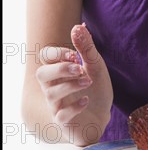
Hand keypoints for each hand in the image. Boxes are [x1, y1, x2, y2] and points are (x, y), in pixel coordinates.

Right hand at [36, 24, 112, 145]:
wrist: (103, 115)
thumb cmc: (95, 88)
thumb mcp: (95, 64)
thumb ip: (86, 47)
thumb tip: (77, 27)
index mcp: (59, 70)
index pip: (45, 56)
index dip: (57, 53)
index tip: (75, 54)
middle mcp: (54, 87)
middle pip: (41, 74)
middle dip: (60, 68)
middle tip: (79, 67)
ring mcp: (57, 105)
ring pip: (51, 94)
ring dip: (70, 85)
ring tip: (88, 81)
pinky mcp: (64, 122)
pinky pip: (61, 116)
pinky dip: (74, 107)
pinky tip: (86, 100)